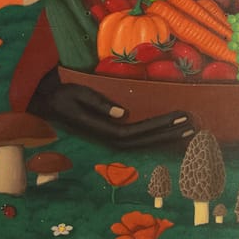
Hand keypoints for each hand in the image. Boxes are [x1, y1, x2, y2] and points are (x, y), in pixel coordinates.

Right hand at [28, 69, 195, 146]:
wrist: (45, 104)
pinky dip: (156, 137)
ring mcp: (110, 140)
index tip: (179, 116)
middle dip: (169, 133)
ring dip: (166, 137)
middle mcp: (108, 139)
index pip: (137, 132)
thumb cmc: (62, 95)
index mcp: (101, 130)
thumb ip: (99, 104)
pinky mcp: (112, 136)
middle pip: (145, 141)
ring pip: (144, 143)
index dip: (160, 127)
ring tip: (189, 129)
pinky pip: (139, 140)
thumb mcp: (77, 94)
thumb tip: (124, 114)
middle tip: (193, 123)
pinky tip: (171, 133)